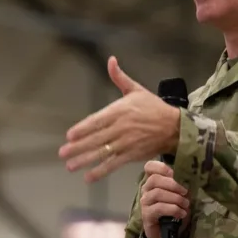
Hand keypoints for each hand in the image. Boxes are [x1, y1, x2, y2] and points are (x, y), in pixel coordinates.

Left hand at [59, 56, 180, 182]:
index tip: (70, 135)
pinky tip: (88, 177)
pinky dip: (101, 171)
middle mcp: (121, 127)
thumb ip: (120, 77)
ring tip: (70, 166)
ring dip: (85, 160)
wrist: (175, 127)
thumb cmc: (154, 108)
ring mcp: (127, 142)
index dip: (83, 129)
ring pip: (103, 152)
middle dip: (78, 147)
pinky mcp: (132, 155)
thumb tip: (111, 60)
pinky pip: (114, 164)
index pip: (97, 120)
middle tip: (62, 153)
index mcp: (120, 110)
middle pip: (96, 138)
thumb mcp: (137, 90)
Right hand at [139, 160, 190, 237]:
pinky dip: (173, 209)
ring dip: (175, 198)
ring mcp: (145, 202)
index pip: (149, 167)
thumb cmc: (174, 212)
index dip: (161, 167)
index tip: (174, 173)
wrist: (166, 235)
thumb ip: (183, 186)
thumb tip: (191, 178)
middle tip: (186, 192)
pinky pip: (159, 208)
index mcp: (154, 182)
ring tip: (186, 205)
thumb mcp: (181, 197)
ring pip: (157, 193)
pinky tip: (182, 214)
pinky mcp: (146, 215)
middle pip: (154, 179)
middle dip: (173, 184)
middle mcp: (146, 190)